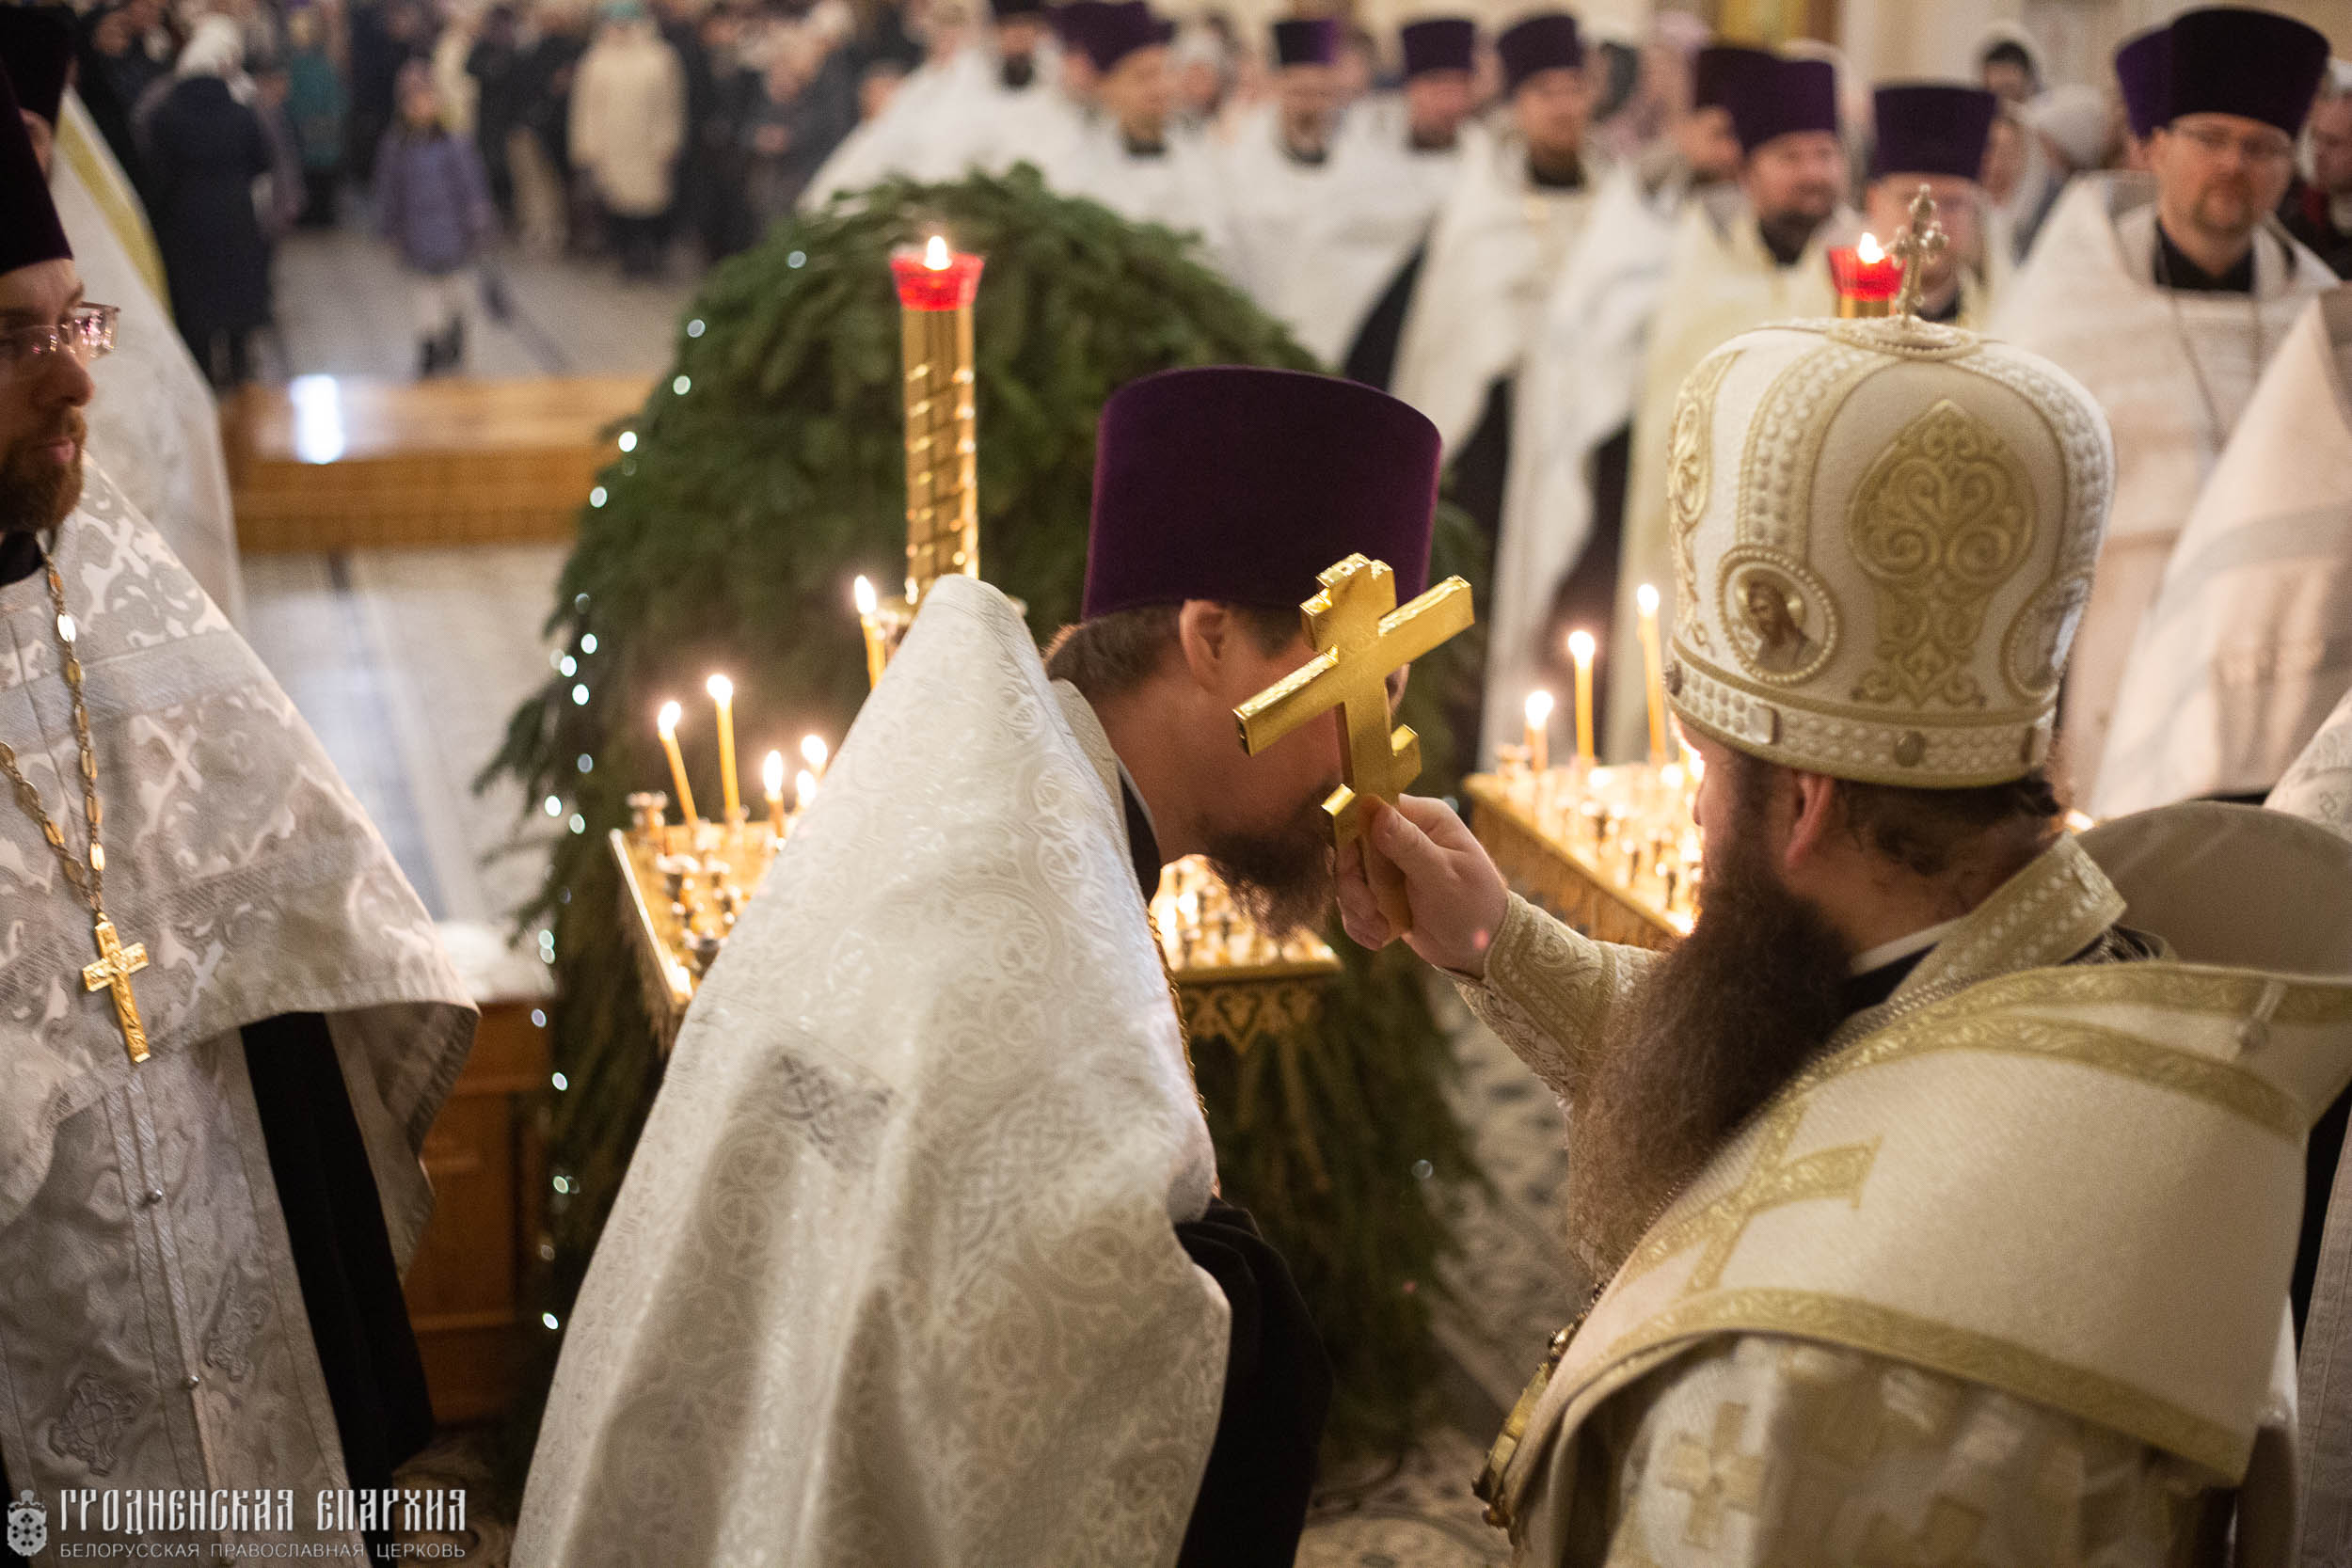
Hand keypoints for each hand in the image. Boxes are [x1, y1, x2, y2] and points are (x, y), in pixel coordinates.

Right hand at [1335, 794, 1509, 977]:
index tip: (1352, 867)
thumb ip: (1409, 845)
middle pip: (1353, 846)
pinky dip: (1359, 922)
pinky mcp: (1383, 891)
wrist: (1483, 951)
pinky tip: (1379, 938)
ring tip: (1379, 931)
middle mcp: (1404, 835)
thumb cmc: (1475, 907)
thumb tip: (1375, 809)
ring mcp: (1391, 864)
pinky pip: (1354, 901)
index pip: (1374, 809)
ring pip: (1350, 876)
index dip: (1353, 834)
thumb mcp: (1443, 877)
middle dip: (1353, 884)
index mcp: (1425, 818)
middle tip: (1368, 910)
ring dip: (1356, 908)